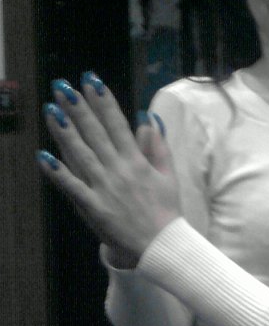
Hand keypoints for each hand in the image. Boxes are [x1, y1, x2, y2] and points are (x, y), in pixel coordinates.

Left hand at [38, 73, 181, 259]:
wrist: (161, 244)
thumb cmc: (165, 210)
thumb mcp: (168, 175)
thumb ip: (157, 146)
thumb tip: (147, 118)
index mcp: (137, 161)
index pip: (117, 125)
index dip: (103, 101)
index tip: (92, 81)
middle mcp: (119, 170)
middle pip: (96, 134)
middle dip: (79, 108)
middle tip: (62, 86)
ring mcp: (105, 188)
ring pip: (82, 154)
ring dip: (65, 131)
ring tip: (51, 110)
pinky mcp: (94, 207)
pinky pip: (73, 187)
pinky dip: (58, 173)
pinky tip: (43, 156)